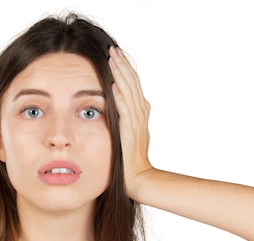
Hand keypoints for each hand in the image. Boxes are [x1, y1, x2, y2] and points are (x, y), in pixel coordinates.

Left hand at [109, 46, 153, 198]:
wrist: (139, 178)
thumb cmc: (130, 161)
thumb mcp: (128, 135)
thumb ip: (125, 120)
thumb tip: (116, 103)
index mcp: (140, 114)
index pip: (133, 86)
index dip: (125, 70)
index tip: (116, 57)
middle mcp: (141, 114)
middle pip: (133, 83)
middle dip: (122, 65)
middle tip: (113, 50)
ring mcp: (137, 122)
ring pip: (130, 92)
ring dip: (121, 75)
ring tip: (112, 59)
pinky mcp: (131, 131)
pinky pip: (125, 111)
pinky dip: (120, 97)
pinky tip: (113, 85)